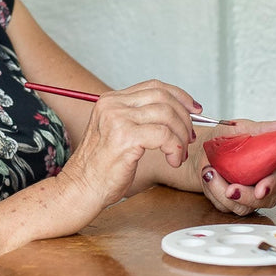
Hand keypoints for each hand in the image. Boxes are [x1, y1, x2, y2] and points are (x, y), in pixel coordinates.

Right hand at [55, 80, 199, 221]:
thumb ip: (141, 119)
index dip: (180, 96)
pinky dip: (175, 148)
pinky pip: (164, 134)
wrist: (80, 189)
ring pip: (167, 115)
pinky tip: (172, 160)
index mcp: (111, 100)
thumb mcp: (119, 133)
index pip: (154, 86)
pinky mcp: (125, 137)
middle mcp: (113, 105)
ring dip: (181, 136)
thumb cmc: (102, 168)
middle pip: (163, 97)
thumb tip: (179, 113)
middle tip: (189, 138)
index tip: (195, 110)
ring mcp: (117, 119)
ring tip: (179, 153)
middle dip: (184, 117)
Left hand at [198, 118, 275, 214]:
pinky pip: (225, 206)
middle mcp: (265, 181)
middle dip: (245, 197)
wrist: (205, 149)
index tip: (261, 190)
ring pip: (242, 207)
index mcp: (274, 163)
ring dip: (222, 192)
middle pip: (264, 200)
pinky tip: (208, 176)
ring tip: (209, 171)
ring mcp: (250, 194)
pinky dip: (214, 193)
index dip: (271, 185)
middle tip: (229, 190)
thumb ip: (266, 129)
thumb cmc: (227, 138)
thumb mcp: (244, 128)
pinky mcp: (234, 202)